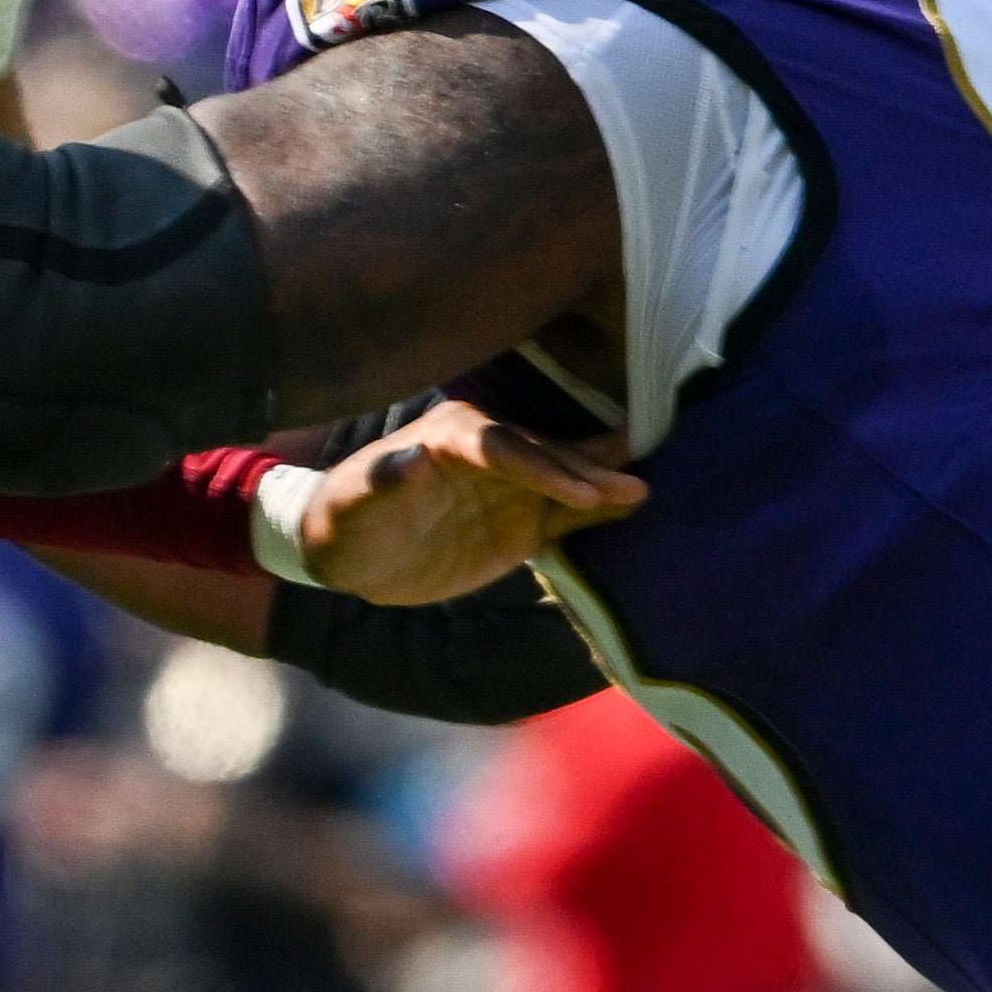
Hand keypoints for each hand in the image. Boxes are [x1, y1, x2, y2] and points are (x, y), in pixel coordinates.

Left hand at [278, 395, 641, 605]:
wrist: (350, 554)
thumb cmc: (346, 522)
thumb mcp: (355, 506)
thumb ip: (385, 482)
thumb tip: (415, 458)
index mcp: (452, 437)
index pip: (507, 448)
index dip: (543, 469)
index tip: (580, 491)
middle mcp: (488, 451)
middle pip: (546, 458)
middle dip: (588, 472)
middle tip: (633, 484)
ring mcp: (508, 485)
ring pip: (564, 479)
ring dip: (603, 484)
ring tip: (646, 489)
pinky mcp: (520, 520)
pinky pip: (564, 514)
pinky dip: (596, 512)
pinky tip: (632, 507)